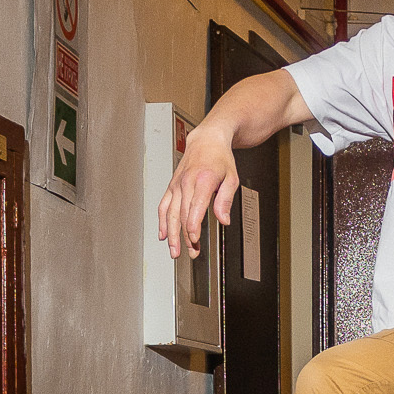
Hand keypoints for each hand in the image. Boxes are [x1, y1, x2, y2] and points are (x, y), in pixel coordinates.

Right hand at [157, 126, 239, 257]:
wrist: (206, 140)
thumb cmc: (220, 159)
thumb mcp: (231, 178)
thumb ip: (226, 200)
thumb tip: (224, 220)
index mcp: (202, 180)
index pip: (194, 208)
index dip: (193, 227)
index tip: (195, 241)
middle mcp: (186, 182)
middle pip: (182, 215)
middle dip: (185, 237)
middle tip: (190, 253)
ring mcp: (177, 184)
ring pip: (170, 213)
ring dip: (172, 234)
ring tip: (174, 251)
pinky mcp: (172, 186)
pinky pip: (163, 205)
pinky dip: (161, 221)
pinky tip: (163, 235)